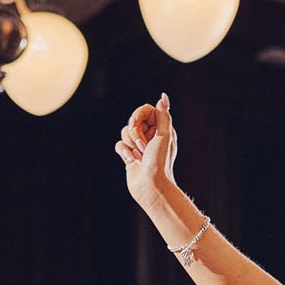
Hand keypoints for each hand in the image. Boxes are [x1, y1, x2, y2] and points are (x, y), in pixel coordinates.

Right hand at [115, 93, 176, 207]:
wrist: (151, 186)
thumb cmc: (160, 162)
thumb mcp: (164, 135)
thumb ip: (163, 115)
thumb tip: (163, 97)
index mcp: (161, 129)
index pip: (145, 110)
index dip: (138, 115)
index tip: (135, 123)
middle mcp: (150, 135)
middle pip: (133, 121)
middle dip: (135, 134)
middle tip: (144, 147)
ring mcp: (138, 145)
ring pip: (124, 132)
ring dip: (130, 145)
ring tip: (140, 157)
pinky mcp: (129, 155)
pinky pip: (119, 144)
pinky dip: (124, 152)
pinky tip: (133, 161)